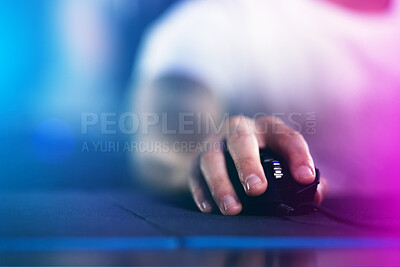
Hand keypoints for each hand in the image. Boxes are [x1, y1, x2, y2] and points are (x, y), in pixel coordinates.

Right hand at [188, 115, 327, 214]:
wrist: (220, 151)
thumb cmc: (259, 159)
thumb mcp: (280, 160)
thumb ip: (298, 177)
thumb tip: (315, 195)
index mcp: (268, 129)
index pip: (287, 138)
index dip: (298, 157)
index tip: (306, 178)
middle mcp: (239, 130)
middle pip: (241, 141)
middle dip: (248, 164)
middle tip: (257, 189)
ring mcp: (214, 143)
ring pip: (212, 158)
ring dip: (221, 183)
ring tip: (232, 208)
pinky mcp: (195, 160)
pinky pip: (195, 174)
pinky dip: (202, 192)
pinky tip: (209, 208)